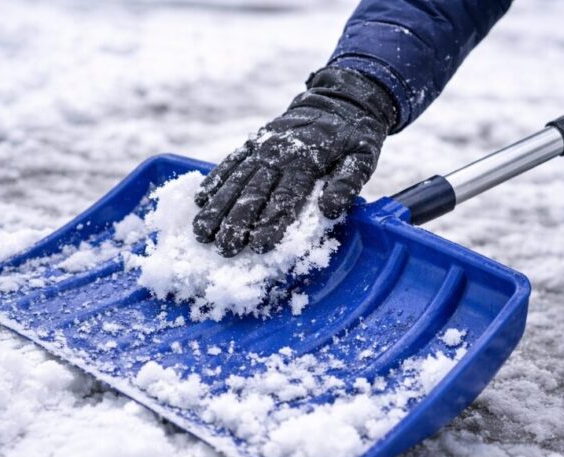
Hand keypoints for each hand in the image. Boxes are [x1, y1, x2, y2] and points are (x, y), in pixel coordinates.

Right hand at [192, 67, 395, 256]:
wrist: (340, 99)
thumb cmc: (354, 137)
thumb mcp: (363, 157)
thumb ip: (348, 183)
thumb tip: (329, 209)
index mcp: (306, 160)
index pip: (286, 198)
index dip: (272, 223)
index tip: (259, 247)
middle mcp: (278, 154)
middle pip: (253, 192)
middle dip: (237, 223)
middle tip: (224, 249)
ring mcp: (262, 147)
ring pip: (235, 180)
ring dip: (217, 208)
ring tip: (201, 233)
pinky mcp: (253, 142)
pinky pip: (230, 162)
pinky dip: (214, 180)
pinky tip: (200, 200)